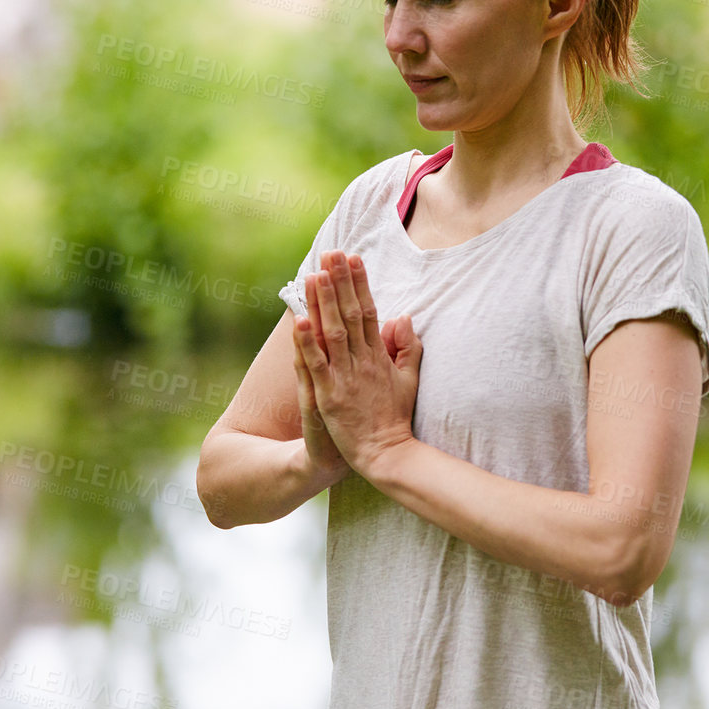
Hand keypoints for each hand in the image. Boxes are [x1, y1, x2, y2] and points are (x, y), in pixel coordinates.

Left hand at [292, 250, 422, 479]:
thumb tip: (402, 316)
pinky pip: (317, 366)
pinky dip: (308, 343)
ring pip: (332, 333)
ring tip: (315, 275)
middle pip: (349, 314)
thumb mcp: (409, 380)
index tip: (353, 258)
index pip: (368, 311)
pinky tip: (299, 321)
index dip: (360, 283)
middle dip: (340, 282)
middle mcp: (362, 362)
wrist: (387, 454)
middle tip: (331, 253)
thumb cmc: (395, 418)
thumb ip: (407, 348)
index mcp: (378, 357)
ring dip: (323, 303)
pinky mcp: (330, 396)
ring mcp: (345, 378)